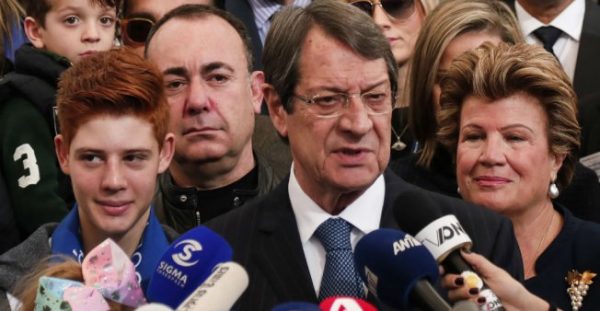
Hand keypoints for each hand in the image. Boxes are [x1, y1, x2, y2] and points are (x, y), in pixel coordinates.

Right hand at [441, 251, 557, 310]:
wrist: (520, 308)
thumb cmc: (510, 289)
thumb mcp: (495, 272)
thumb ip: (479, 261)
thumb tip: (463, 251)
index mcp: (470, 275)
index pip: (451, 271)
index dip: (443, 269)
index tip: (443, 269)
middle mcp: (466, 287)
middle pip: (446, 283)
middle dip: (452, 281)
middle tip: (462, 281)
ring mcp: (467, 300)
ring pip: (452, 296)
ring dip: (462, 293)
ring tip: (477, 294)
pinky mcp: (470, 309)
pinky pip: (460, 307)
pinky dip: (468, 304)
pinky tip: (479, 302)